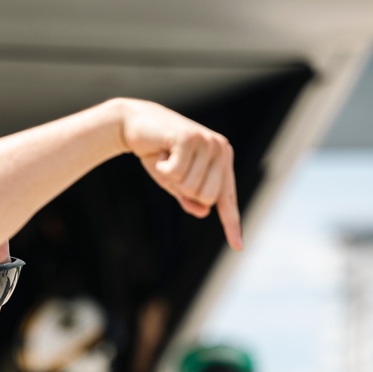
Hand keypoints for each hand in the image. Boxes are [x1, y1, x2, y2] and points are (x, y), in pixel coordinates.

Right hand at [119, 99, 242, 250]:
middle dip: (183, 190)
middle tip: (172, 168)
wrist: (134, 123)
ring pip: (191, 186)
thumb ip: (189, 197)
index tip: (238, 247)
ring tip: (166, 157)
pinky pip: (177, 173)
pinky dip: (162, 167)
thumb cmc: (157, 153)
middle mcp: (220, 149)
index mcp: (222, 160)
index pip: (227, 198)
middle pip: (206, 197)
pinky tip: (161, 152)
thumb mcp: (173, 181)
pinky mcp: (191, 137)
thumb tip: (204, 211)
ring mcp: (208, 142)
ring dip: (171, 177)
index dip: (231, 223)